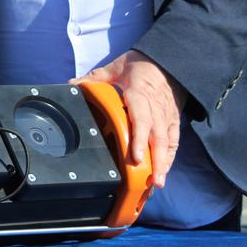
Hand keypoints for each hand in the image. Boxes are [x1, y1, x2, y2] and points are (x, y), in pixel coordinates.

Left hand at [71, 50, 186, 187]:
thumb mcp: (117, 66)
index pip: (141, 119)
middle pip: (157, 137)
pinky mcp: (173, 121)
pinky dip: (169, 158)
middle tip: (150, 182)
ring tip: (157, 184)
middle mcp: (156, 108)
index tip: (136, 158)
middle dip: (155, 161)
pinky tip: (163, 173)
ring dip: (164, 163)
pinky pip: (173, 141)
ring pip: (167, 142)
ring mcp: (167, 116)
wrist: (167, 61)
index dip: (140, 139)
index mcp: (141, 94)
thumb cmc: (140, 65)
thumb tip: (72, 85)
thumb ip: (96, 77)